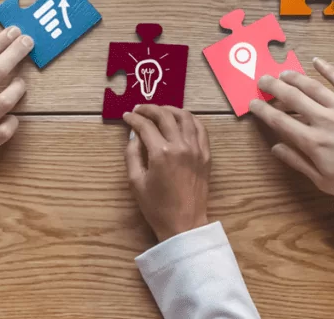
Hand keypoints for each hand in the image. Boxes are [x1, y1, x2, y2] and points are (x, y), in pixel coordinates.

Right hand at [123, 106, 210, 241]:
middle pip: (165, 115)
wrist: (185, 224)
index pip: (145, 126)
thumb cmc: (157, 207)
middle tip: (140, 109)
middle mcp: (181, 146)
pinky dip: (190, 119)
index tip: (127, 116)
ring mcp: (196, 149)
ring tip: (160, 110)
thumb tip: (134, 134)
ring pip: (185, 117)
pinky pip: (200, 129)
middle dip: (150, 109)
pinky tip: (181, 119)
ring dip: (171, 109)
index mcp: (161, 153)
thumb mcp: (136, 182)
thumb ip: (132, 154)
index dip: (134, 118)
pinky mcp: (206, 155)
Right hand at [249, 58, 333, 202]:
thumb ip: (298, 162)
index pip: (280, 121)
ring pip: (314, 87)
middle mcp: (324, 120)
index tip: (253, 102)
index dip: (263, 110)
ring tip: (283, 72)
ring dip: (295, 77)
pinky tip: (317, 61)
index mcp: (313, 142)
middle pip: (293, 98)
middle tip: (262, 80)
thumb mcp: (324, 181)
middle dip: (274, 87)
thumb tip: (276, 148)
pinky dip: (328, 69)